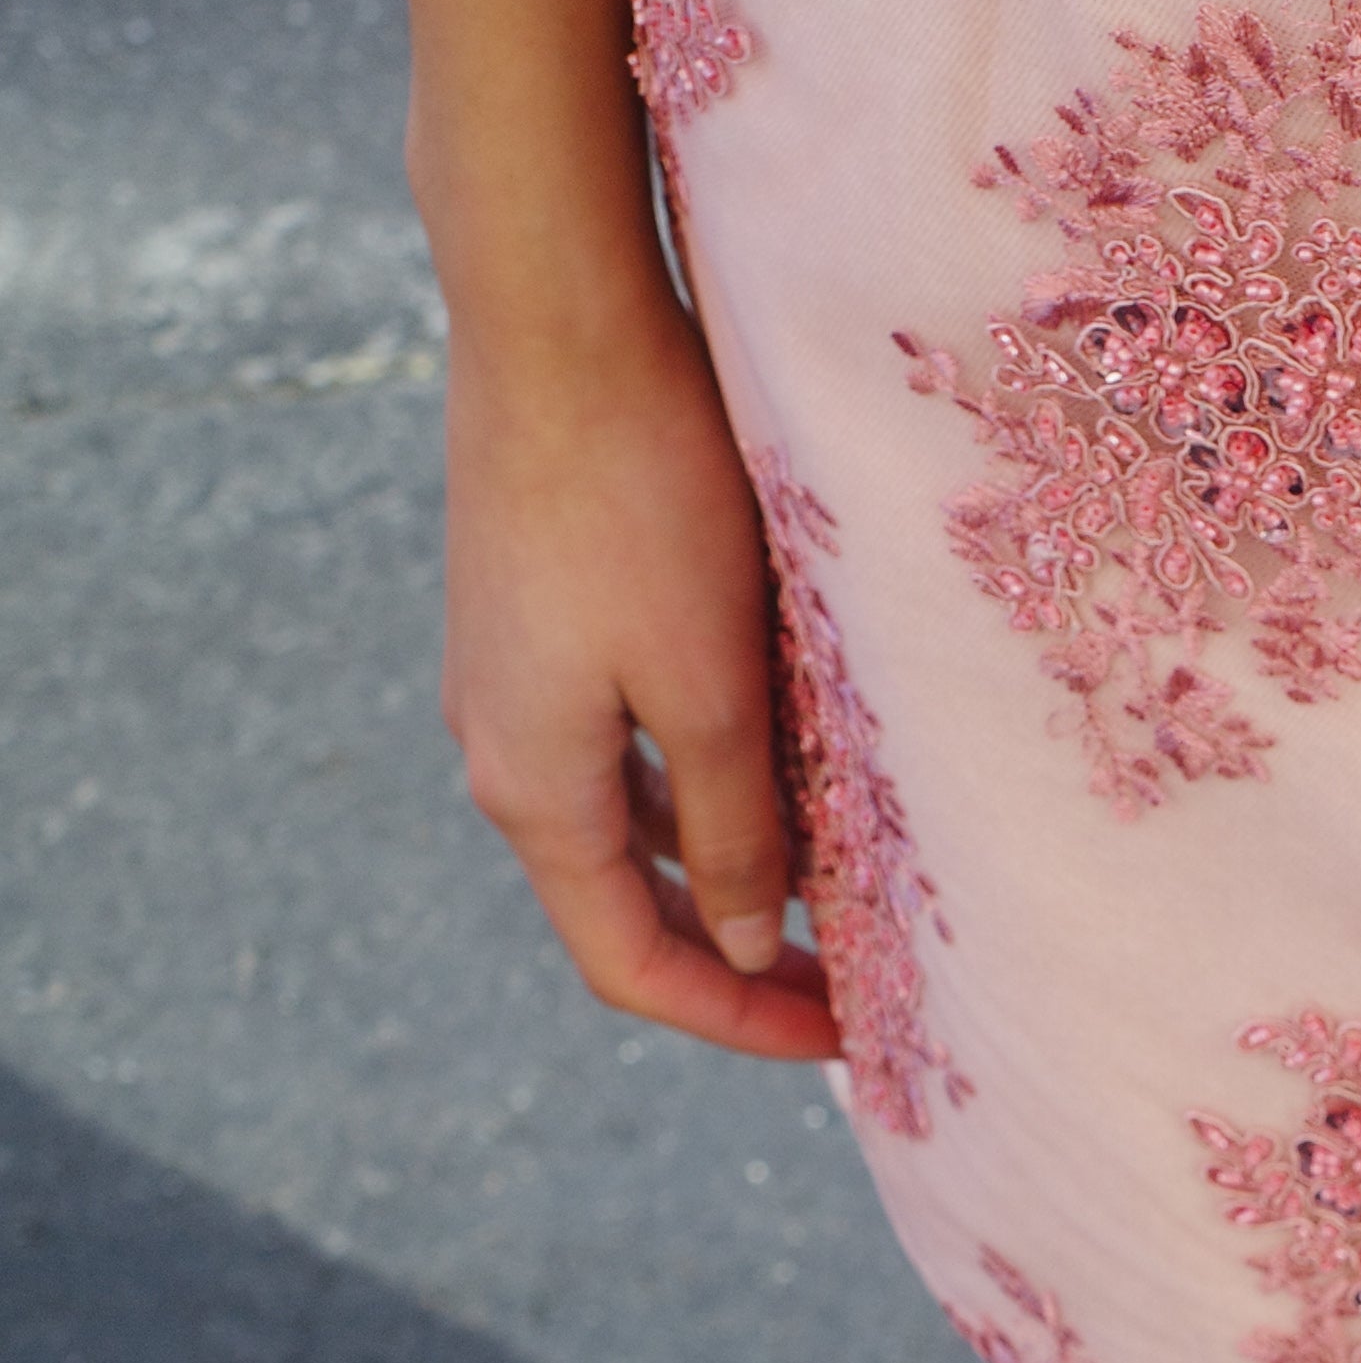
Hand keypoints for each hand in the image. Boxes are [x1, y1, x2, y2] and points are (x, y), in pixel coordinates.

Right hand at [441, 293, 838, 1060]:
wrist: (559, 321)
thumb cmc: (646, 498)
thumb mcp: (711, 687)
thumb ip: (730, 829)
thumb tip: (738, 940)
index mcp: (536, 789)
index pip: (631, 964)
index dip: (739, 1019)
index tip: (848, 1041)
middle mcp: (504, 748)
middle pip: (623, 903)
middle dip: (738, 954)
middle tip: (854, 984)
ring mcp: (512, 679)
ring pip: (628, 818)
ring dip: (725, 864)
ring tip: (839, 882)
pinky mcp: (538, 614)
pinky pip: (623, 739)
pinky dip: (701, 780)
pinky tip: (783, 764)